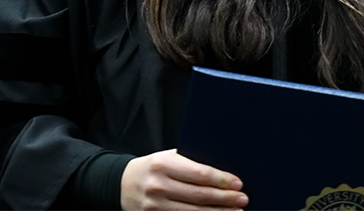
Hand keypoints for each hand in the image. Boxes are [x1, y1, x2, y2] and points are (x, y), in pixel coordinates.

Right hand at [120, 149, 247, 210]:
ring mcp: (155, 205)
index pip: (199, 174)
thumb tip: (221, 172)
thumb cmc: (151, 168)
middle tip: (242, 198)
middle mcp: (158, 185)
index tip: (237, 183)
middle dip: (225, 198)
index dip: (222, 180)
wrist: (121, 184)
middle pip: (200, 195)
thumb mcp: (165, 158)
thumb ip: (188, 162)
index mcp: (163, 164)